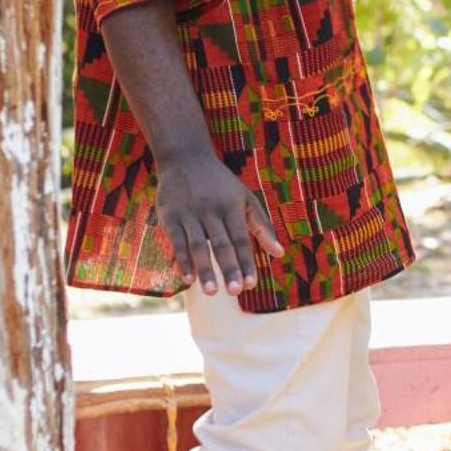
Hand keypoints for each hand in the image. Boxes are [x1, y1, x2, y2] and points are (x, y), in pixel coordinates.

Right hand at [152, 150, 283, 296]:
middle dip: (229, 268)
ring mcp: (189, 213)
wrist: (186, 158)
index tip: (251, 285)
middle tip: (235, 292)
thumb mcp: (246, 199)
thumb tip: (280, 253)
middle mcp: (212, 211)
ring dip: (205, 269)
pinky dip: (182, 260)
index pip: (242, 239)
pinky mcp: (170, 216)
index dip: (246, 262)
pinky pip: (176, 241)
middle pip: (222, 244)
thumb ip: (262, 226)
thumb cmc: (221, 184)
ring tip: (212, 292)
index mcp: (233, 207)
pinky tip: (188, 279)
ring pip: (198, 245)